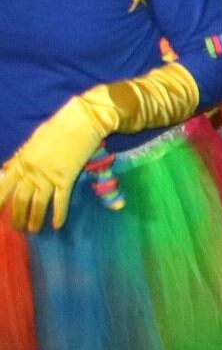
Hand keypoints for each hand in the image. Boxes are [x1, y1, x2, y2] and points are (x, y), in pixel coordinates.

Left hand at [0, 90, 112, 231]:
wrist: (84, 119)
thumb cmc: (59, 126)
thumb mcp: (33, 140)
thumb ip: (19, 157)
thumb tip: (6, 168)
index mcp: (22, 161)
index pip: (3, 187)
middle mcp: (32, 171)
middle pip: (20, 200)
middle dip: (17, 217)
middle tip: (17, 228)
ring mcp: (50, 175)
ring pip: (38, 203)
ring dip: (35, 219)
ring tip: (33, 230)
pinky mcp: (68, 177)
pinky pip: (61, 200)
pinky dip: (59, 214)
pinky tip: (57, 225)